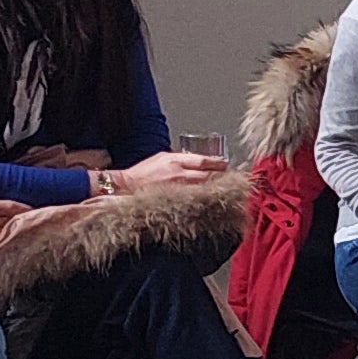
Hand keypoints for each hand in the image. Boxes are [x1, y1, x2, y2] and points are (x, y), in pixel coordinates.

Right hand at [108, 147, 228, 193]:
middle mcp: (179, 174)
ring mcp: (178, 189)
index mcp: (175, 160)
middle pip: (208, 176)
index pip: (203, 161)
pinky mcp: (175, 200)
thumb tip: (196, 162)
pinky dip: (203, 199)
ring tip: (222, 190)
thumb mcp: (162, 157)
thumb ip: (180, 159)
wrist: (128, 186)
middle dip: (220, 177)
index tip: (225, 165)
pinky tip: (209, 200)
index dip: (217, 163)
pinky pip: (194, 200)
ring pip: (203, 189)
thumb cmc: (143, 171)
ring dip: (214, 189)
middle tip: (229, 179)